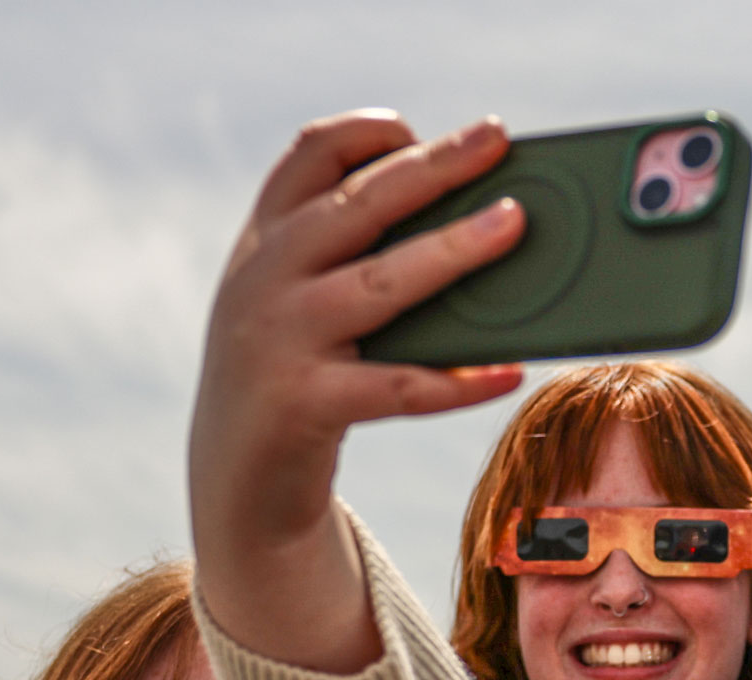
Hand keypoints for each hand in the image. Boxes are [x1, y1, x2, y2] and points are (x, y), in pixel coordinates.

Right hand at [187, 110, 528, 669]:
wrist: (236, 476)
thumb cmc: (299, 370)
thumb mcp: (301, 297)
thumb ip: (357, 254)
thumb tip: (477, 220)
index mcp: (267, 239)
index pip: (310, 155)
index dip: (366, 132)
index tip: (422, 130)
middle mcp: (265, 277)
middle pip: (358, 204)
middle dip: (433, 166)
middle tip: (496, 137)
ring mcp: (281, 340)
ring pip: (381, 284)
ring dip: (453, 249)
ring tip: (515, 223)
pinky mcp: (304, 404)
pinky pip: (396, 388)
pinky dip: (456, 382)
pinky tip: (507, 372)